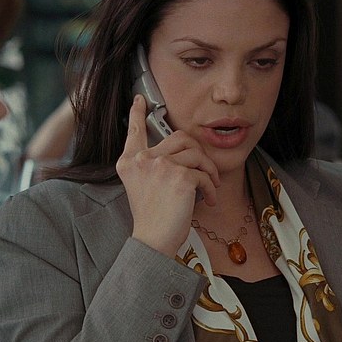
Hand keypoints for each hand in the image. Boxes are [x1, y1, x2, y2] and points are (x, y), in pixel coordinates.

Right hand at [116, 95, 219, 256]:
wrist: (152, 241)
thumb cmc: (151, 219)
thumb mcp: (142, 186)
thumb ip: (151, 166)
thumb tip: (180, 153)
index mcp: (130, 162)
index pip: (134, 131)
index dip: (137, 113)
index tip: (140, 100)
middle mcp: (143, 160)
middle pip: (179, 138)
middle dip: (198, 151)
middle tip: (204, 169)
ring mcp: (161, 166)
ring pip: (196, 153)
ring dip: (209, 170)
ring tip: (210, 186)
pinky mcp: (180, 177)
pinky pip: (204, 175)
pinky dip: (211, 188)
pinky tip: (209, 200)